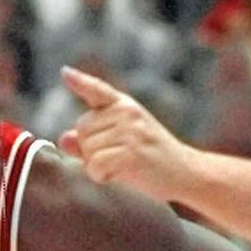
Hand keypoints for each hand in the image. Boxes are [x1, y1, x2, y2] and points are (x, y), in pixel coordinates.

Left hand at [58, 66, 197, 203]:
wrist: (186, 173)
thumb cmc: (151, 158)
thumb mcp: (124, 142)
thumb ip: (92, 139)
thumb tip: (64, 139)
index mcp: (125, 105)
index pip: (98, 90)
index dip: (80, 82)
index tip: (65, 73)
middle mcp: (128, 113)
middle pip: (82, 129)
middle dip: (90, 149)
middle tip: (116, 158)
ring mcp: (131, 132)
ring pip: (87, 150)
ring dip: (96, 165)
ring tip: (122, 167)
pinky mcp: (132, 153)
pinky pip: (95, 165)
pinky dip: (100, 176)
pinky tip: (118, 177)